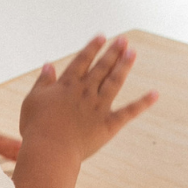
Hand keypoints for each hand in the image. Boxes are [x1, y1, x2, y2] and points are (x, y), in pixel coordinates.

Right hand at [12, 34, 157, 187]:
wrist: (49, 150)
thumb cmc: (36, 127)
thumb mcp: (32, 100)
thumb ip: (43, 82)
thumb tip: (49, 65)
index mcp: (67, 85)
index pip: (82, 61)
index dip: (92, 47)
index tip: (101, 36)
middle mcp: (85, 92)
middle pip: (102, 67)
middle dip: (113, 52)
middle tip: (124, 40)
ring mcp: (99, 107)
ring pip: (115, 82)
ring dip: (124, 66)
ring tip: (133, 53)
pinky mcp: (108, 125)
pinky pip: (129, 112)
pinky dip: (143, 103)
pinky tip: (155, 94)